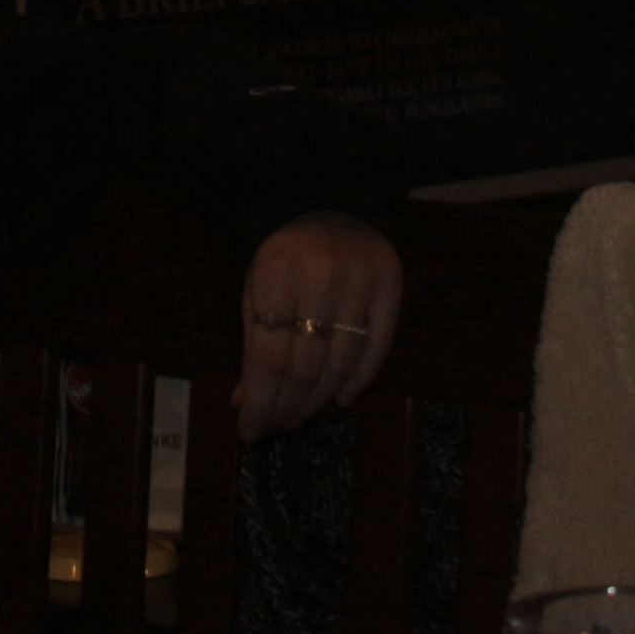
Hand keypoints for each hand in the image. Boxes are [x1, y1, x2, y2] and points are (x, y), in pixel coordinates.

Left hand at [233, 214, 401, 439]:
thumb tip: (244, 403)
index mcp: (276, 272)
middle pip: (306, 364)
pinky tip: (342, 399)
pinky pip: (379, 345)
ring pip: (342, 362)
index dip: (260, 400)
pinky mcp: (391, 282)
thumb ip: (253, 344)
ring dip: (319, 400)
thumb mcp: (257, 289)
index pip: (268, 355)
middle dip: (287, 405)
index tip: (249, 430)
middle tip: (275, 426)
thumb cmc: (285, 256)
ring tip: (300, 416)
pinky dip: (361, 379)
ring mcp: (361, 279)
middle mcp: (322, 275)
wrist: (329, 203)